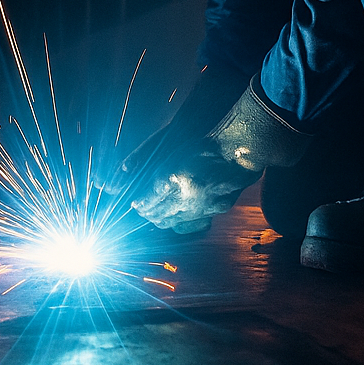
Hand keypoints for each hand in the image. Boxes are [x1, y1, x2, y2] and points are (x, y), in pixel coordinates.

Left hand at [130, 139, 258, 230]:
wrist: (239, 147)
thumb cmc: (203, 140)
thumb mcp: (167, 144)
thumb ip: (142, 159)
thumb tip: (124, 172)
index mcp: (170, 182)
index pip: (146, 204)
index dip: (139, 204)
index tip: (136, 202)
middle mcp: (185, 199)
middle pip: (158, 218)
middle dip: (148, 214)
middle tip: (144, 206)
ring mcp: (203, 208)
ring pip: (174, 224)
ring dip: (163, 219)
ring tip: (160, 210)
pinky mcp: (217, 210)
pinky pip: (194, 224)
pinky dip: (183, 220)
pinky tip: (181, 211)